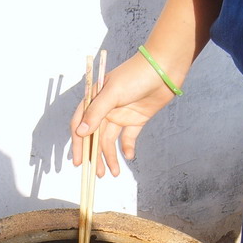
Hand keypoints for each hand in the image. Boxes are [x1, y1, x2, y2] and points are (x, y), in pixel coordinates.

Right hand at [70, 52, 178, 176]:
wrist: (164, 68)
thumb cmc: (135, 75)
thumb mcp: (112, 93)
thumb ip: (96, 113)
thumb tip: (81, 132)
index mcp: (95, 100)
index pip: (81, 124)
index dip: (79, 144)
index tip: (79, 161)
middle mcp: (105, 109)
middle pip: (96, 137)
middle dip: (96, 156)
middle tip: (97, 173)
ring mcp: (121, 114)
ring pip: (111, 140)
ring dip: (111, 157)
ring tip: (113, 173)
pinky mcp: (137, 119)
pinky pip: (129, 137)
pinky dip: (127, 148)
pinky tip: (129, 157)